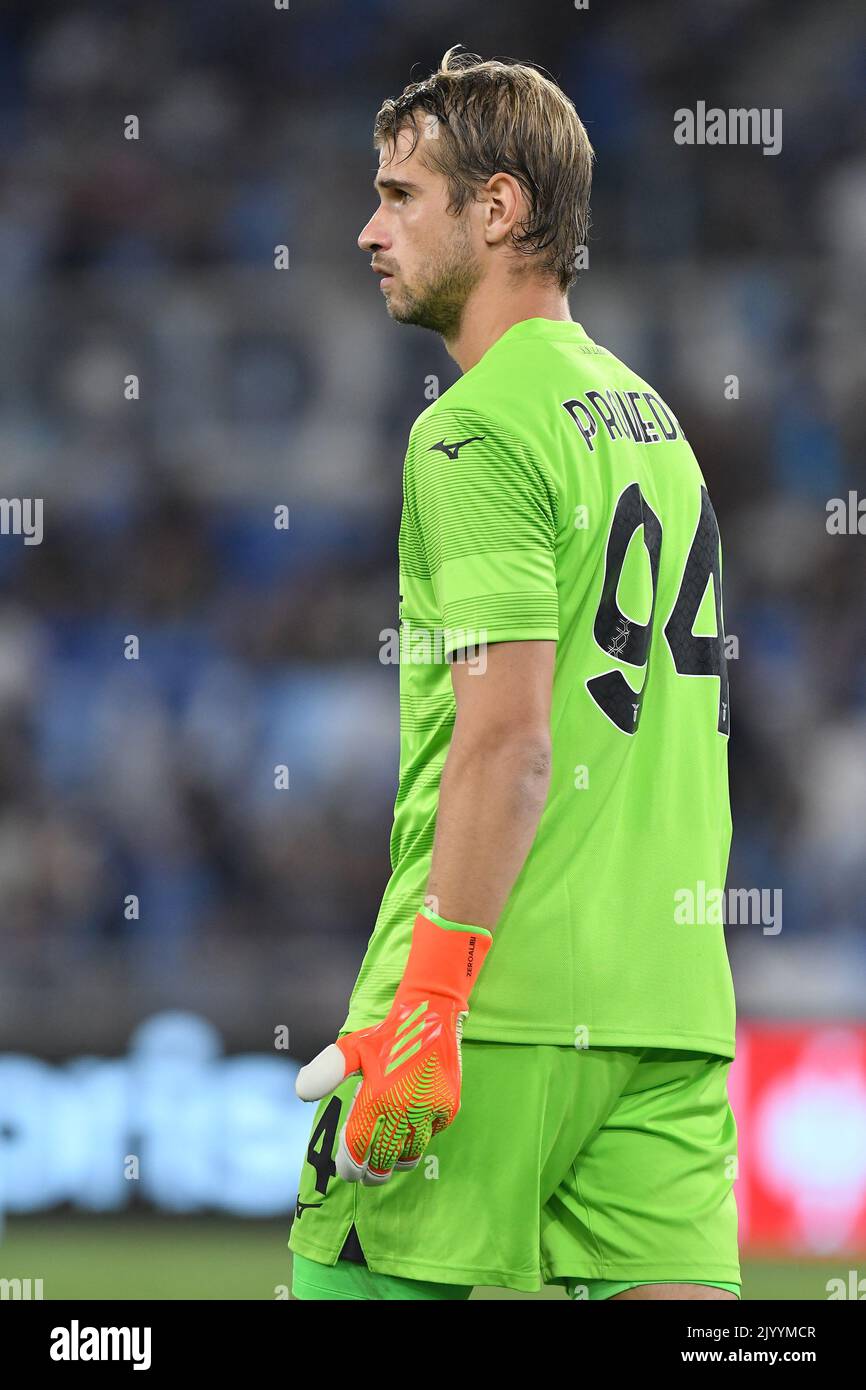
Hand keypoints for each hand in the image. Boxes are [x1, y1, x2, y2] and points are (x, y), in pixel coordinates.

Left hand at [295, 910, 492, 1184]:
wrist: (431, 1015)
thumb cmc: (387, 1035)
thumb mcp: (351, 1048)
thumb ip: (326, 1071)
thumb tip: (301, 1094)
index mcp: (378, 1098)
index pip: (359, 1149)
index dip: (351, 1166)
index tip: (347, 1172)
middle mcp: (404, 1110)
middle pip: (385, 1162)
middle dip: (372, 1173)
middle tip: (365, 1174)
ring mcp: (430, 1111)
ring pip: (411, 1155)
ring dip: (396, 1162)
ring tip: (387, 1161)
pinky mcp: (449, 1108)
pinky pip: (432, 1135)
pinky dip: (419, 1138)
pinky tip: (410, 1129)